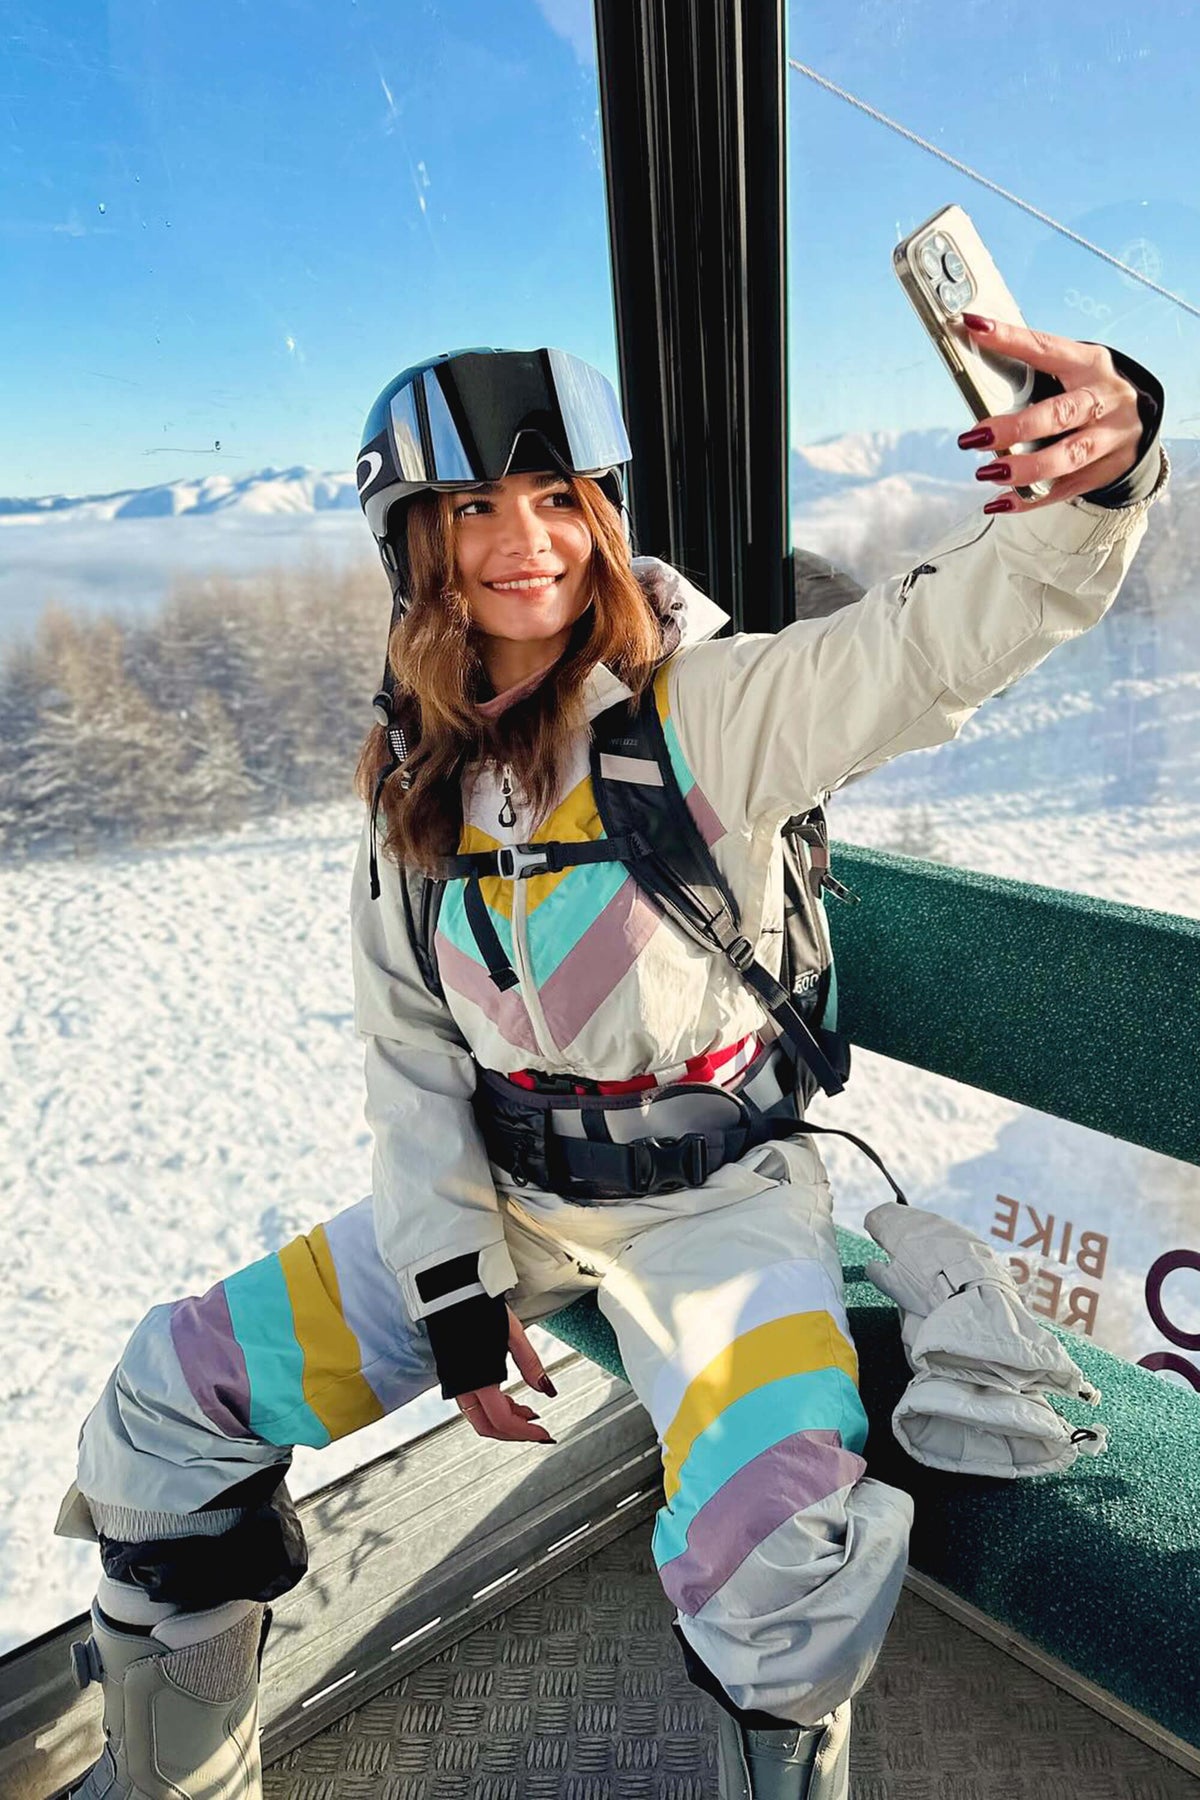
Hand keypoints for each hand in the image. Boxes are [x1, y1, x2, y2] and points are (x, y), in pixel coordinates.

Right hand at [455, 1304, 557, 1442]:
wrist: (450, 1292)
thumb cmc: (478, 1307)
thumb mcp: (513, 1334)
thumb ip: (530, 1363)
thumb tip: (547, 1388)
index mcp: (477, 1379)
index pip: (502, 1420)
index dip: (526, 1432)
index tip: (544, 1433)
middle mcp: (462, 1385)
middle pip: (487, 1427)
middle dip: (514, 1433)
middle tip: (536, 1431)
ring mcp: (456, 1381)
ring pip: (479, 1417)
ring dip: (505, 1421)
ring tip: (528, 1412)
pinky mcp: (454, 1374)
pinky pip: (473, 1404)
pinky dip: (493, 1408)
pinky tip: (509, 1399)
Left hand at [956, 315, 1142, 512]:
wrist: (1141, 422)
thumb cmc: (1090, 392)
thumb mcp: (1074, 371)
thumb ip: (1035, 373)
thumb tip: (976, 371)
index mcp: (1089, 365)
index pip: (1046, 348)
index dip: (1010, 340)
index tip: (975, 328)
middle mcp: (1103, 400)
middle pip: (1060, 414)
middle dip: (1016, 427)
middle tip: (975, 437)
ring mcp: (1108, 439)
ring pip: (1068, 456)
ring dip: (1024, 468)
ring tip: (987, 472)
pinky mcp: (1105, 471)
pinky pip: (1065, 489)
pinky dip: (1031, 498)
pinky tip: (999, 502)